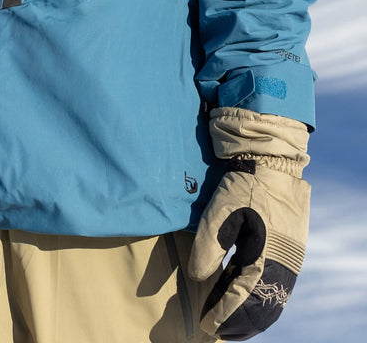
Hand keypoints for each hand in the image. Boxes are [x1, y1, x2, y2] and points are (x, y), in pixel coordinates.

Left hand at [188, 108, 309, 339]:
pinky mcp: (290, 251)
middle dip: (240, 322)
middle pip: (262, 307)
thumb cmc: (244, 185)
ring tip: (232, 323)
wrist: (273, 162)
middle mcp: (282, 264)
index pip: (242, 298)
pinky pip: (278, 286)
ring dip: (252, 314)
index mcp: (265, 257)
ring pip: (272, 300)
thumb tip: (198, 277)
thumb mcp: (220, 212)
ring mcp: (290, 259)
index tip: (207, 325)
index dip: (223, 314)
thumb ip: (208, 247)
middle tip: (219, 331)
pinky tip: (247, 299)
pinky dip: (263, 299)